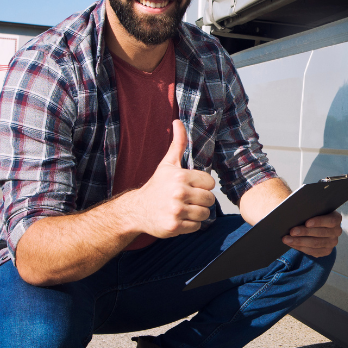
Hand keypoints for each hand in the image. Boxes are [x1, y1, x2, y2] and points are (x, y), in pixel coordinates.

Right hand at [131, 120, 215, 237]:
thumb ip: (178, 144)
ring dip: (197, 213)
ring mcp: (176, 210)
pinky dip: (190, 225)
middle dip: (201, 201)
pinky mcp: (174, 226)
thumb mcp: (167, 164)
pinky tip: (179, 218)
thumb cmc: (156, 186)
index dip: (202, 186)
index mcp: (180, 176)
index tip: (191, 187)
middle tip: (187, 200)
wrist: (137, 210)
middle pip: (210, 200)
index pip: (210, 183)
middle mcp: (178, 193)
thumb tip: (178, 121)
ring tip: (184, 209)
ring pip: (205, 214)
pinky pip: (196, 227)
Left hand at [283, 211, 341, 257]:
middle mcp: (337, 231)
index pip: (330, 221)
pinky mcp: (326, 251)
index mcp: (336, 218)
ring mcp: (332, 243)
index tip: (306, 222)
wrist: (317, 225)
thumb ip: (309, 208)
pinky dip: (300, 247)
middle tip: (291, 231)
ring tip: (286, 239)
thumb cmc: (312, 214)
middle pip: (320, 233)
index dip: (319, 222)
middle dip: (304, 232)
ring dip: (299, 241)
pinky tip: (291, 243)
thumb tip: (295, 207)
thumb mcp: (314, 209)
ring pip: (315, 244)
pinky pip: (312, 251)